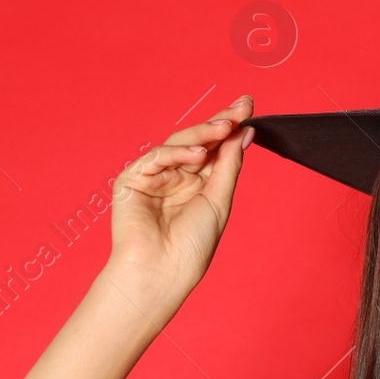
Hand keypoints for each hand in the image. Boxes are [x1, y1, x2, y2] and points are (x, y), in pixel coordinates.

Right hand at [107, 95, 255, 291]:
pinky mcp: (132, 180)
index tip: (247, 106)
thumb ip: (228, 165)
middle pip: (198, 141)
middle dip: (219, 123)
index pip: (215, 148)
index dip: (230, 127)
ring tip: (225, 126)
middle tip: (241, 107)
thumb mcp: (218, 200)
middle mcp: (176, 176)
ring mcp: (154, 176)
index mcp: (198, 183)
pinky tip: (198, 153)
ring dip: (202, 133)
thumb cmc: (191, 245)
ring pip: (179, 144)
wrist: (162, 272)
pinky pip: (156, 158)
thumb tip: (244, 132)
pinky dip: (176, 153)